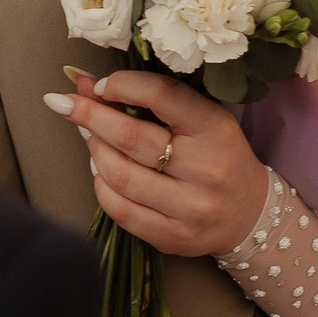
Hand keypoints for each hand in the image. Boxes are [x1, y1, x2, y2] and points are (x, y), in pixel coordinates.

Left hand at [49, 69, 269, 256]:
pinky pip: (119, 209)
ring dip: (94, 150)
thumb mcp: (201, 118)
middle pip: (130, 137)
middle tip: (66, 103)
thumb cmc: (220, 156)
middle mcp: (205, 168)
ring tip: (89, 137)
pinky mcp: (172, 236)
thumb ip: (151, 98)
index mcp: (215, 128)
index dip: (121, 85)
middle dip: (89, 115)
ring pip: (119, 175)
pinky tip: (101, 171)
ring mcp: (189, 207)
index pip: (162, 95)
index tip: (96, 85)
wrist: (251, 215)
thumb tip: (81, 80)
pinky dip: (101, 185)